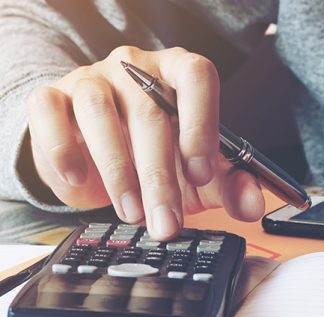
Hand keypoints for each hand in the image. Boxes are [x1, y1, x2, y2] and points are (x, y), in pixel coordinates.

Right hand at [26, 46, 264, 239]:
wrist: (97, 156)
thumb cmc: (157, 158)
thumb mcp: (200, 177)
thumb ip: (232, 186)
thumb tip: (255, 205)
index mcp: (179, 74)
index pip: (197, 75)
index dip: (201, 123)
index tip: (201, 173)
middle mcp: (135, 68)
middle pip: (151, 113)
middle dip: (161, 178)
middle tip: (167, 222)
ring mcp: (92, 79)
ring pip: (101, 114)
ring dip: (119, 173)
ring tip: (133, 214)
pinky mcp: (53, 98)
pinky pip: (50, 112)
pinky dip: (63, 149)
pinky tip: (79, 178)